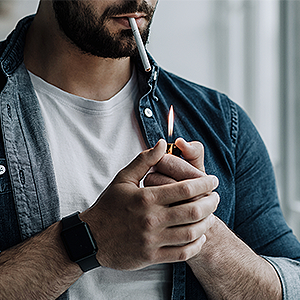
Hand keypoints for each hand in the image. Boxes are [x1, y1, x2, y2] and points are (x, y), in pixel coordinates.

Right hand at [80, 139, 218, 270]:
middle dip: (212, 203)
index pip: (185, 189)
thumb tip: (162, 143)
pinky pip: (182, 253)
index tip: (213, 180)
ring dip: (207, 223)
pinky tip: (199, 236)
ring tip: (210, 215)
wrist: (91, 237)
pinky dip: (196, 244)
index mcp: (146, 198)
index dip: (204, 183)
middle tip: (216, 197)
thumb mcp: (123, 178)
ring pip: (191, 233)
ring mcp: (152, 240)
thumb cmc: (108, 206)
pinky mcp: (151, 257)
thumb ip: (144, 160)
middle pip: (194, 211)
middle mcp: (151, 219)